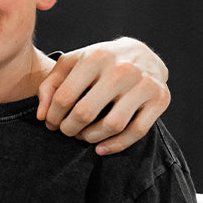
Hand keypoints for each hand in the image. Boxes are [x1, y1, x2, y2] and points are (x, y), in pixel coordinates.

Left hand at [37, 37, 169, 154]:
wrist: (141, 53)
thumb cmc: (98, 62)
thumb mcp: (71, 64)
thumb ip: (50, 86)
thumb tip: (41, 116)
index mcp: (95, 58)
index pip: (64, 96)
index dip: (52, 116)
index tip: (50, 123)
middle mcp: (122, 69)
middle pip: (86, 112)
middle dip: (69, 128)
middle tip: (66, 131)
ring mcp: (144, 84)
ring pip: (113, 125)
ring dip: (91, 138)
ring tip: (82, 136)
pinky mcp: (160, 99)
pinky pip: (137, 131)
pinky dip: (116, 145)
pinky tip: (100, 148)